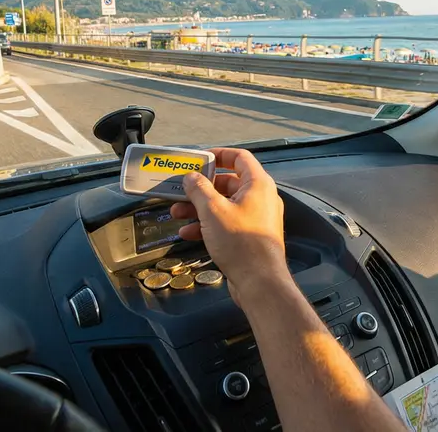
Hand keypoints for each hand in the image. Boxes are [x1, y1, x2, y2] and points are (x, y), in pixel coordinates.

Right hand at [169, 148, 288, 303]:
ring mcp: (256, 218)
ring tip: (177, 214)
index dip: (219, 154)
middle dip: (201, 188)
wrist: (259, 281)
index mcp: (258, 184)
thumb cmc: (240, 241)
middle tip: (180, 192)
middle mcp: (260, 198)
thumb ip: (199, 189)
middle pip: (227, 183)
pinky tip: (188, 233)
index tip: (199, 159)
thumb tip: (191, 177)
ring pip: (224, 205)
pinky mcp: (250, 236)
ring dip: (200, 208)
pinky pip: (227, 223)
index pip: (239, 158)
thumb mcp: (213, 211)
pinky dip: (208, 225)